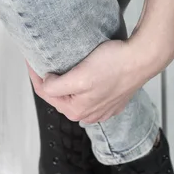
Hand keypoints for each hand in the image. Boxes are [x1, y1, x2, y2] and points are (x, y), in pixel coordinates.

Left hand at [28, 38, 158, 123]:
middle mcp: (88, 115)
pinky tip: (82, 76)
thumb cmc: (114, 65)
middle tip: (43, 64)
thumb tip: (46, 84)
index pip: (45, 94)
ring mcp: (102, 110)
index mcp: (76, 110)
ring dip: (66, 85)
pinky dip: (82, 87)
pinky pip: (89, 95)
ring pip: (74, 97)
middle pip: (59, 97)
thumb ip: (56, 86)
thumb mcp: (78, 76)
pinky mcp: (112, 101)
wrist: (142, 59)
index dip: (35, 76)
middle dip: (50, 82)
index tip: (30, 60)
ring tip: (60, 69)